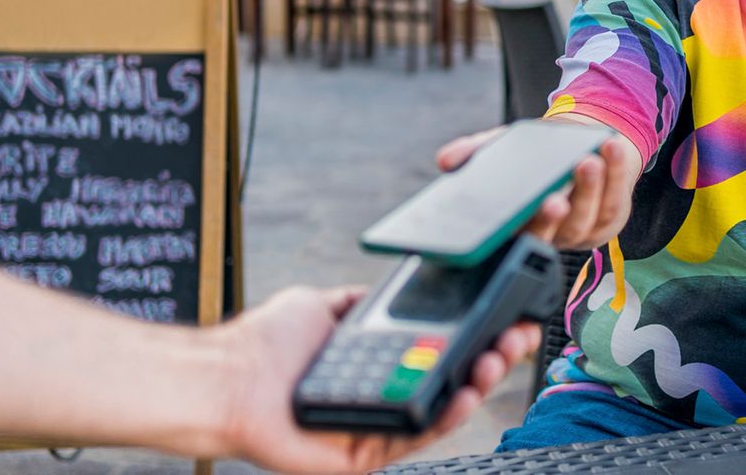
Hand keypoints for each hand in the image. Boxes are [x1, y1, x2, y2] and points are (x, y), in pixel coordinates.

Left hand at [211, 285, 540, 473]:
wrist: (227, 379)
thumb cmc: (264, 346)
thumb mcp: (321, 306)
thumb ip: (358, 302)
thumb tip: (385, 291)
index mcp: (378, 363)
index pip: (439, 349)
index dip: (476, 333)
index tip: (506, 311)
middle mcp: (384, 394)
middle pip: (452, 379)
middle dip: (493, 355)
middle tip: (518, 334)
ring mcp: (378, 426)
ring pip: (443, 408)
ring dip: (478, 382)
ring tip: (499, 357)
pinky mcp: (366, 454)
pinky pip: (415, 436)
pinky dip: (446, 415)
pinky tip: (465, 392)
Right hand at [436, 118, 640, 249]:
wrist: (579, 147)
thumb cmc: (534, 156)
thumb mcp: (503, 150)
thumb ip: (476, 153)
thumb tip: (445, 160)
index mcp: (519, 227)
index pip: (515, 236)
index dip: (517, 229)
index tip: (514, 217)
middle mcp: (551, 235)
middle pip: (554, 233)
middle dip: (554, 218)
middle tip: (554, 198)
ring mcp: (583, 230)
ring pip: (587, 217)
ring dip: (589, 189)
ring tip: (588, 160)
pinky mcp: (609, 219)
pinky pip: (615, 199)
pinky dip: (615, 173)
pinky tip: (611, 148)